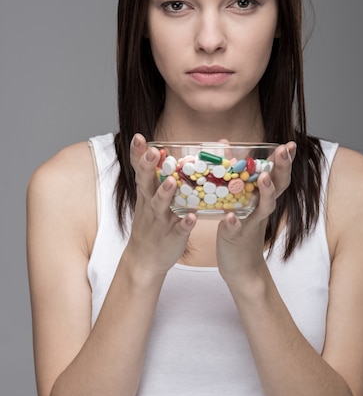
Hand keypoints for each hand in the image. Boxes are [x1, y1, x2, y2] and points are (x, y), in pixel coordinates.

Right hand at [127, 134, 196, 276]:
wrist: (144, 259)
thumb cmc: (150, 223)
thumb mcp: (146, 197)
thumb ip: (152, 175)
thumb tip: (158, 149)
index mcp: (147, 192)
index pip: (139, 169)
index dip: (138, 153)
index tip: (139, 137)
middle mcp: (151, 203)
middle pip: (147, 182)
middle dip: (149, 166)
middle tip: (154, 152)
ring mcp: (160, 220)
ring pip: (161, 204)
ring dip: (165, 192)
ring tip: (172, 181)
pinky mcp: (172, 235)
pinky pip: (179, 229)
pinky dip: (185, 223)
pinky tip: (192, 218)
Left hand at [216, 142, 296, 285]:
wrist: (242, 268)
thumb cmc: (240, 228)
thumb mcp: (240, 199)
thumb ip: (233, 173)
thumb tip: (223, 143)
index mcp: (262, 198)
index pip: (277, 176)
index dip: (285, 160)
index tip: (291, 144)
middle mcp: (261, 209)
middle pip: (277, 187)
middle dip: (281, 168)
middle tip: (284, 151)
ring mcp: (251, 224)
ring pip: (264, 207)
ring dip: (265, 191)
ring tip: (263, 177)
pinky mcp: (237, 238)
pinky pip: (237, 230)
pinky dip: (234, 223)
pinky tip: (229, 217)